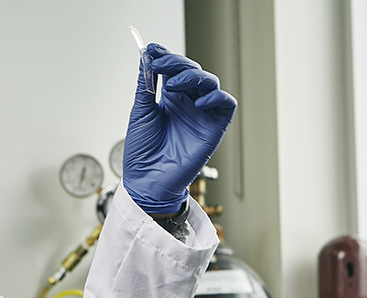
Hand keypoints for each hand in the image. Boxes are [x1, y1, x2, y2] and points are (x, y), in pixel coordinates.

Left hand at [123, 43, 236, 214]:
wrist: (147, 180)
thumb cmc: (143, 151)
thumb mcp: (140, 112)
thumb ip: (145, 85)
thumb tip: (145, 58)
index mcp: (170, 98)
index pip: (174, 69)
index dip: (165, 56)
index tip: (152, 48)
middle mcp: (188, 103)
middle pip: (192, 71)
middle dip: (176, 63)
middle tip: (160, 63)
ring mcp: (202, 114)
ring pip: (209, 82)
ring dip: (193, 76)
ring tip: (173, 85)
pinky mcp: (214, 128)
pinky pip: (226, 104)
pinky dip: (216, 97)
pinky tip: (197, 102)